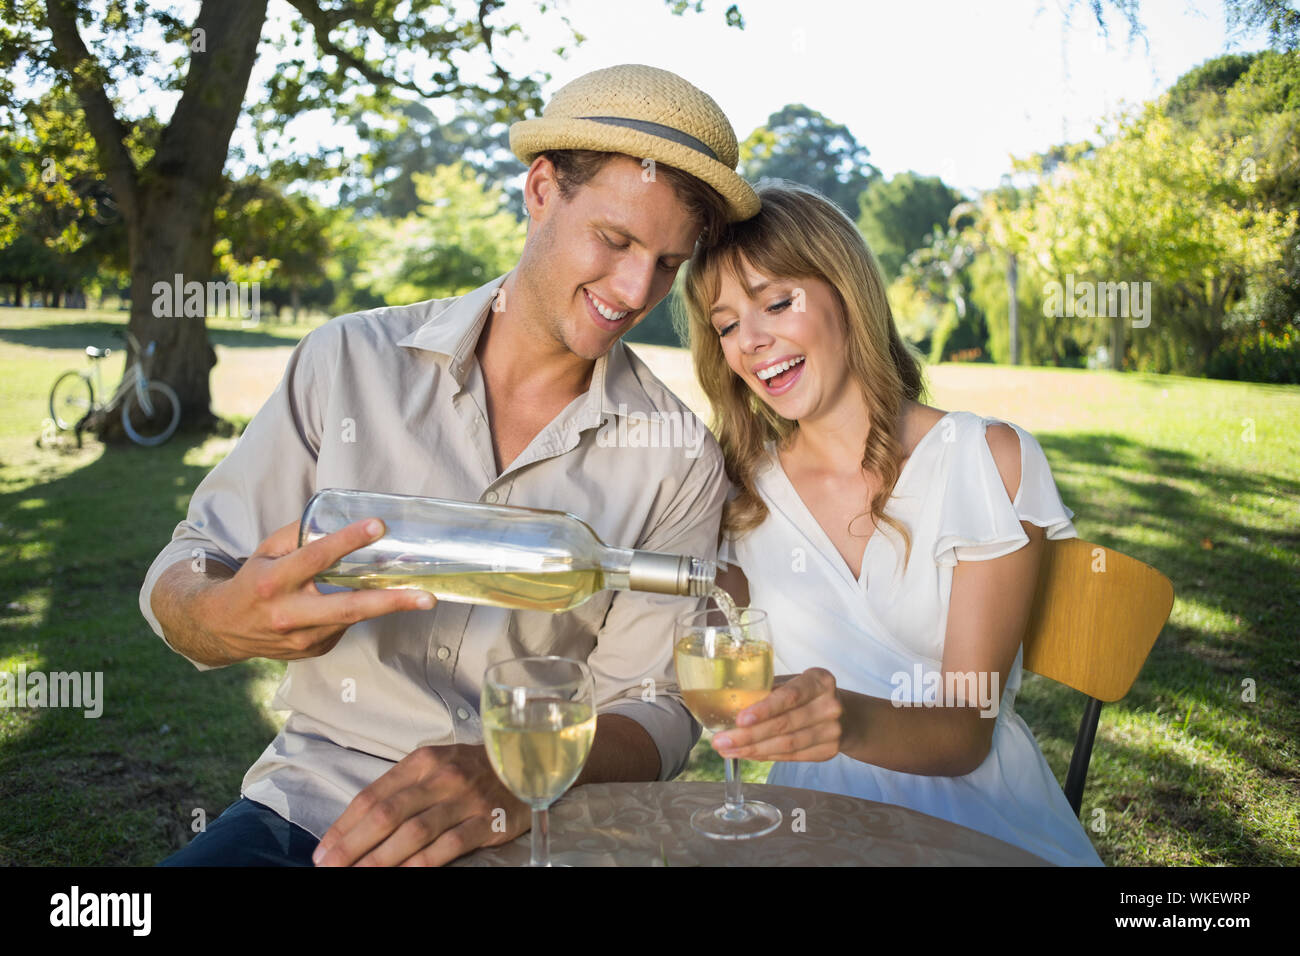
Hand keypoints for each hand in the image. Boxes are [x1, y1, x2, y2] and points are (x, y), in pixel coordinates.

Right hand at [197, 518, 435, 662]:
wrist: (223, 627)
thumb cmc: (253, 580)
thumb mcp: (266, 551)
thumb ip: (299, 535)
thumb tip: (338, 515)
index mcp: (274, 581)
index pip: (316, 557)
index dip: (348, 540)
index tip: (378, 526)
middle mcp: (288, 614)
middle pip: (347, 608)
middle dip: (391, 602)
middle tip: (425, 596)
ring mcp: (302, 639)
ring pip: (352, 619)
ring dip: (388, 607)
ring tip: (421, 596)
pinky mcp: (312, 650)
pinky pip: (343, 627)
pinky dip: (358, 613)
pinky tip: (369, 602)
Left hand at [312, 744, 530, 866]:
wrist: (527, 763)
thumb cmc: (472, 769)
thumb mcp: (436, 765)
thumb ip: (402, 787)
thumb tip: (358, 822)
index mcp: (422, 761)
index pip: (373, 795)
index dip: (344, 825)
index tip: (323, 848)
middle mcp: (441, 777)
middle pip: (387, 815)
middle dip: (352, 845)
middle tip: (329, 866)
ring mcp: (465, 800)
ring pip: (413, 833)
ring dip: (379, 859)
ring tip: (355, 876)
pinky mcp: (486, 821)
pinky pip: (447, 847)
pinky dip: (420, 864)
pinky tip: (402, 875)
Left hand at [711, 668, 843, 761]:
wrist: (846, 715)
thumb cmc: (808, 694)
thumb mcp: (793, 682)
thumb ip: (768, 689)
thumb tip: (728, 702)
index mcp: (819, 681)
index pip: (790, 696)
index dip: (764, 709)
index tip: (740, 719)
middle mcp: (830, 706)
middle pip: (784, 725)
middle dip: (748, 736)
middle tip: (721, 741)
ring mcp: (832, 731)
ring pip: (786, 745)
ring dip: (753, 750)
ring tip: (728, 751)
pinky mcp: (828, 751)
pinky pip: (791, 757)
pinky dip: (766, 756)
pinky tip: (747, 754)